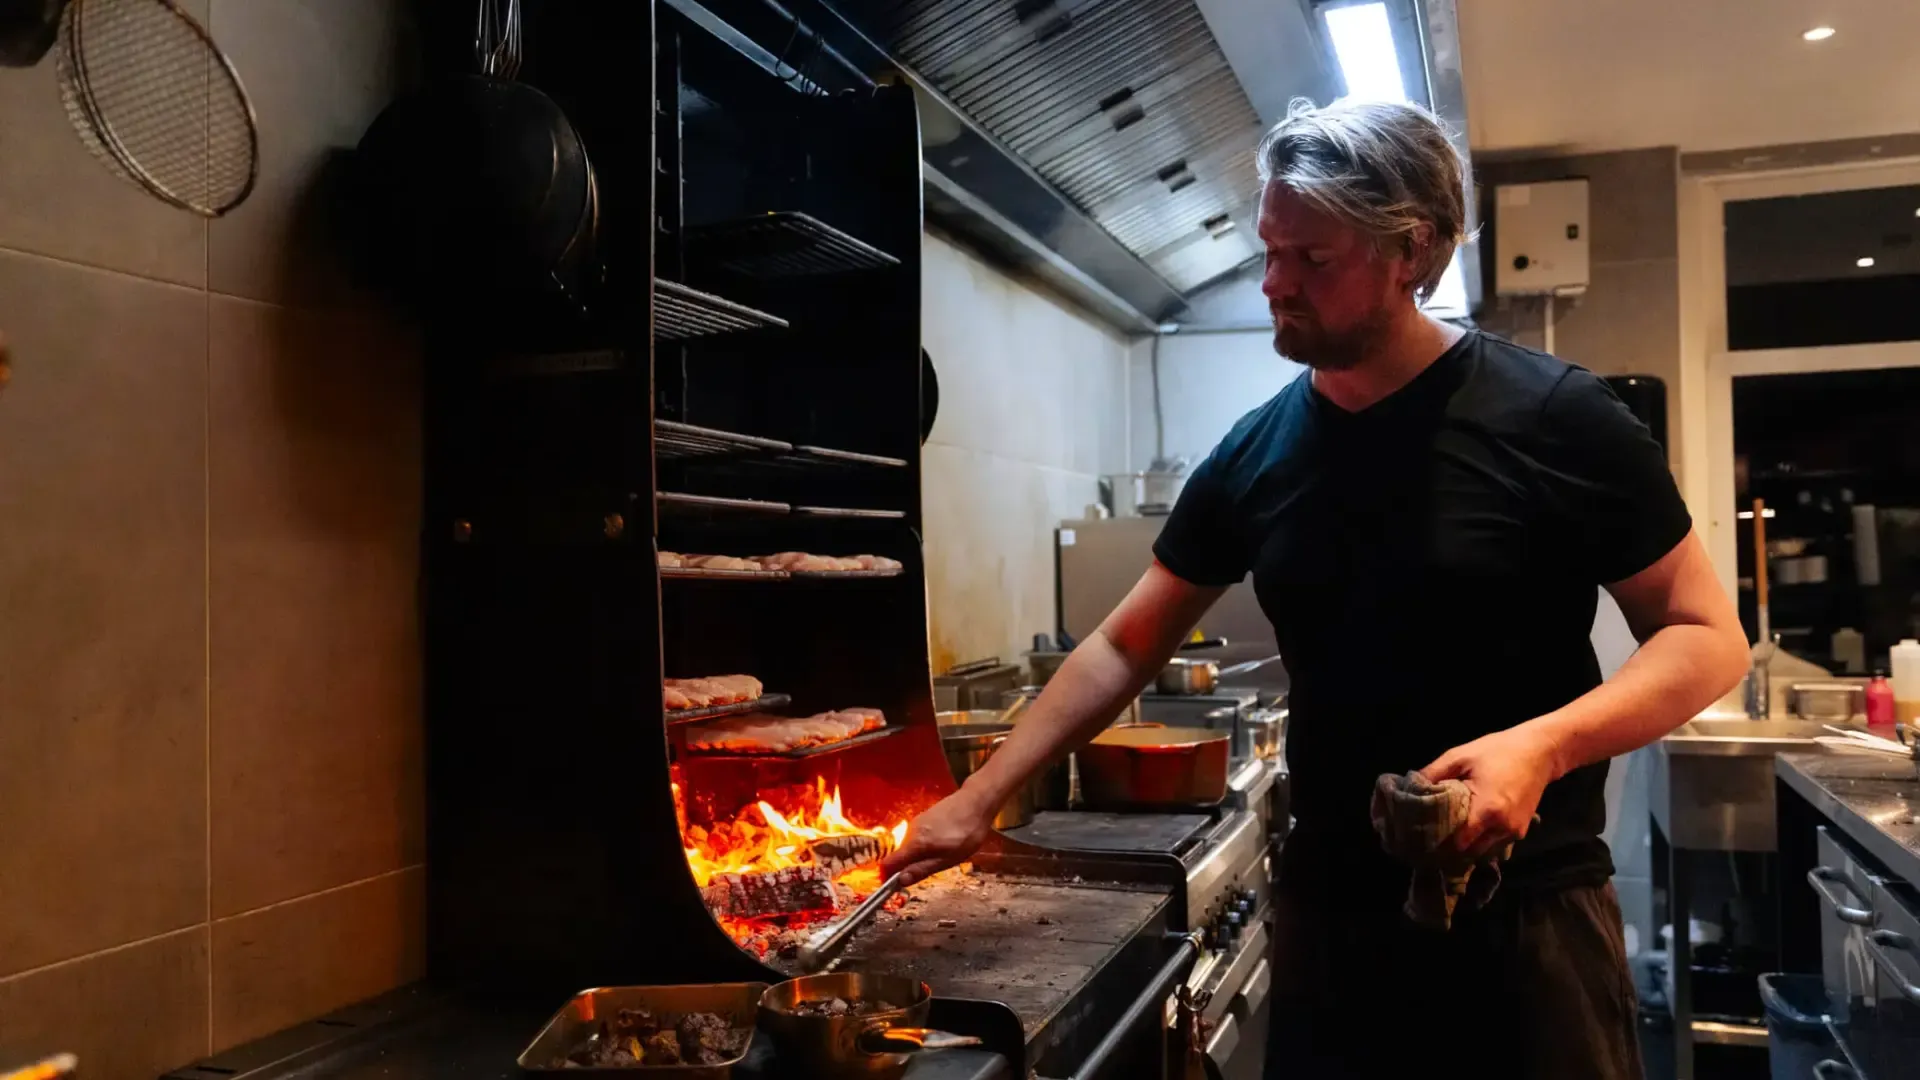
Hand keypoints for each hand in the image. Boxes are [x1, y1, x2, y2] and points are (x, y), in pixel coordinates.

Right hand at [879, 788, 995, 885]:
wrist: (976, 802)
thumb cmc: (966, 833)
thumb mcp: (948, 858)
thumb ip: (923, 869)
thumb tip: (900, 881)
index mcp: (915, 844)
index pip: (888, 863)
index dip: (888, 877)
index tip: (896, 886)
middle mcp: (911, 832)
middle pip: (900, 856)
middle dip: (910, 866)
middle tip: (935, 867)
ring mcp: (917, 823)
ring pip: (910, 847)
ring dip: (920, 855)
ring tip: (944, 852)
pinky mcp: (923, 817)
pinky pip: (917, 837)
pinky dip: (925, 845)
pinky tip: (944, 842)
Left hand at [1418, 723, 1560, 861]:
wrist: (1540, 750)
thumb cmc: (1497, 750)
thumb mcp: (1459, 756)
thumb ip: (1433, 774)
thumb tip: (1408, 789)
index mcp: (1487, 810)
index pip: (1459, 843)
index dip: (1440, 844)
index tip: (1423, 839)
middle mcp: (1503, 827)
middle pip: (1471, 852)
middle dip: (1452, 849)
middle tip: (1431, 840)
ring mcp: (1515, 831)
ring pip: (1484, 851)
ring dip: (1468, 846)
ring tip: (1448, 835)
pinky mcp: (1522, 830)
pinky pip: (1496, 843)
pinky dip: (1483, 840)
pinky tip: (1470, 829)